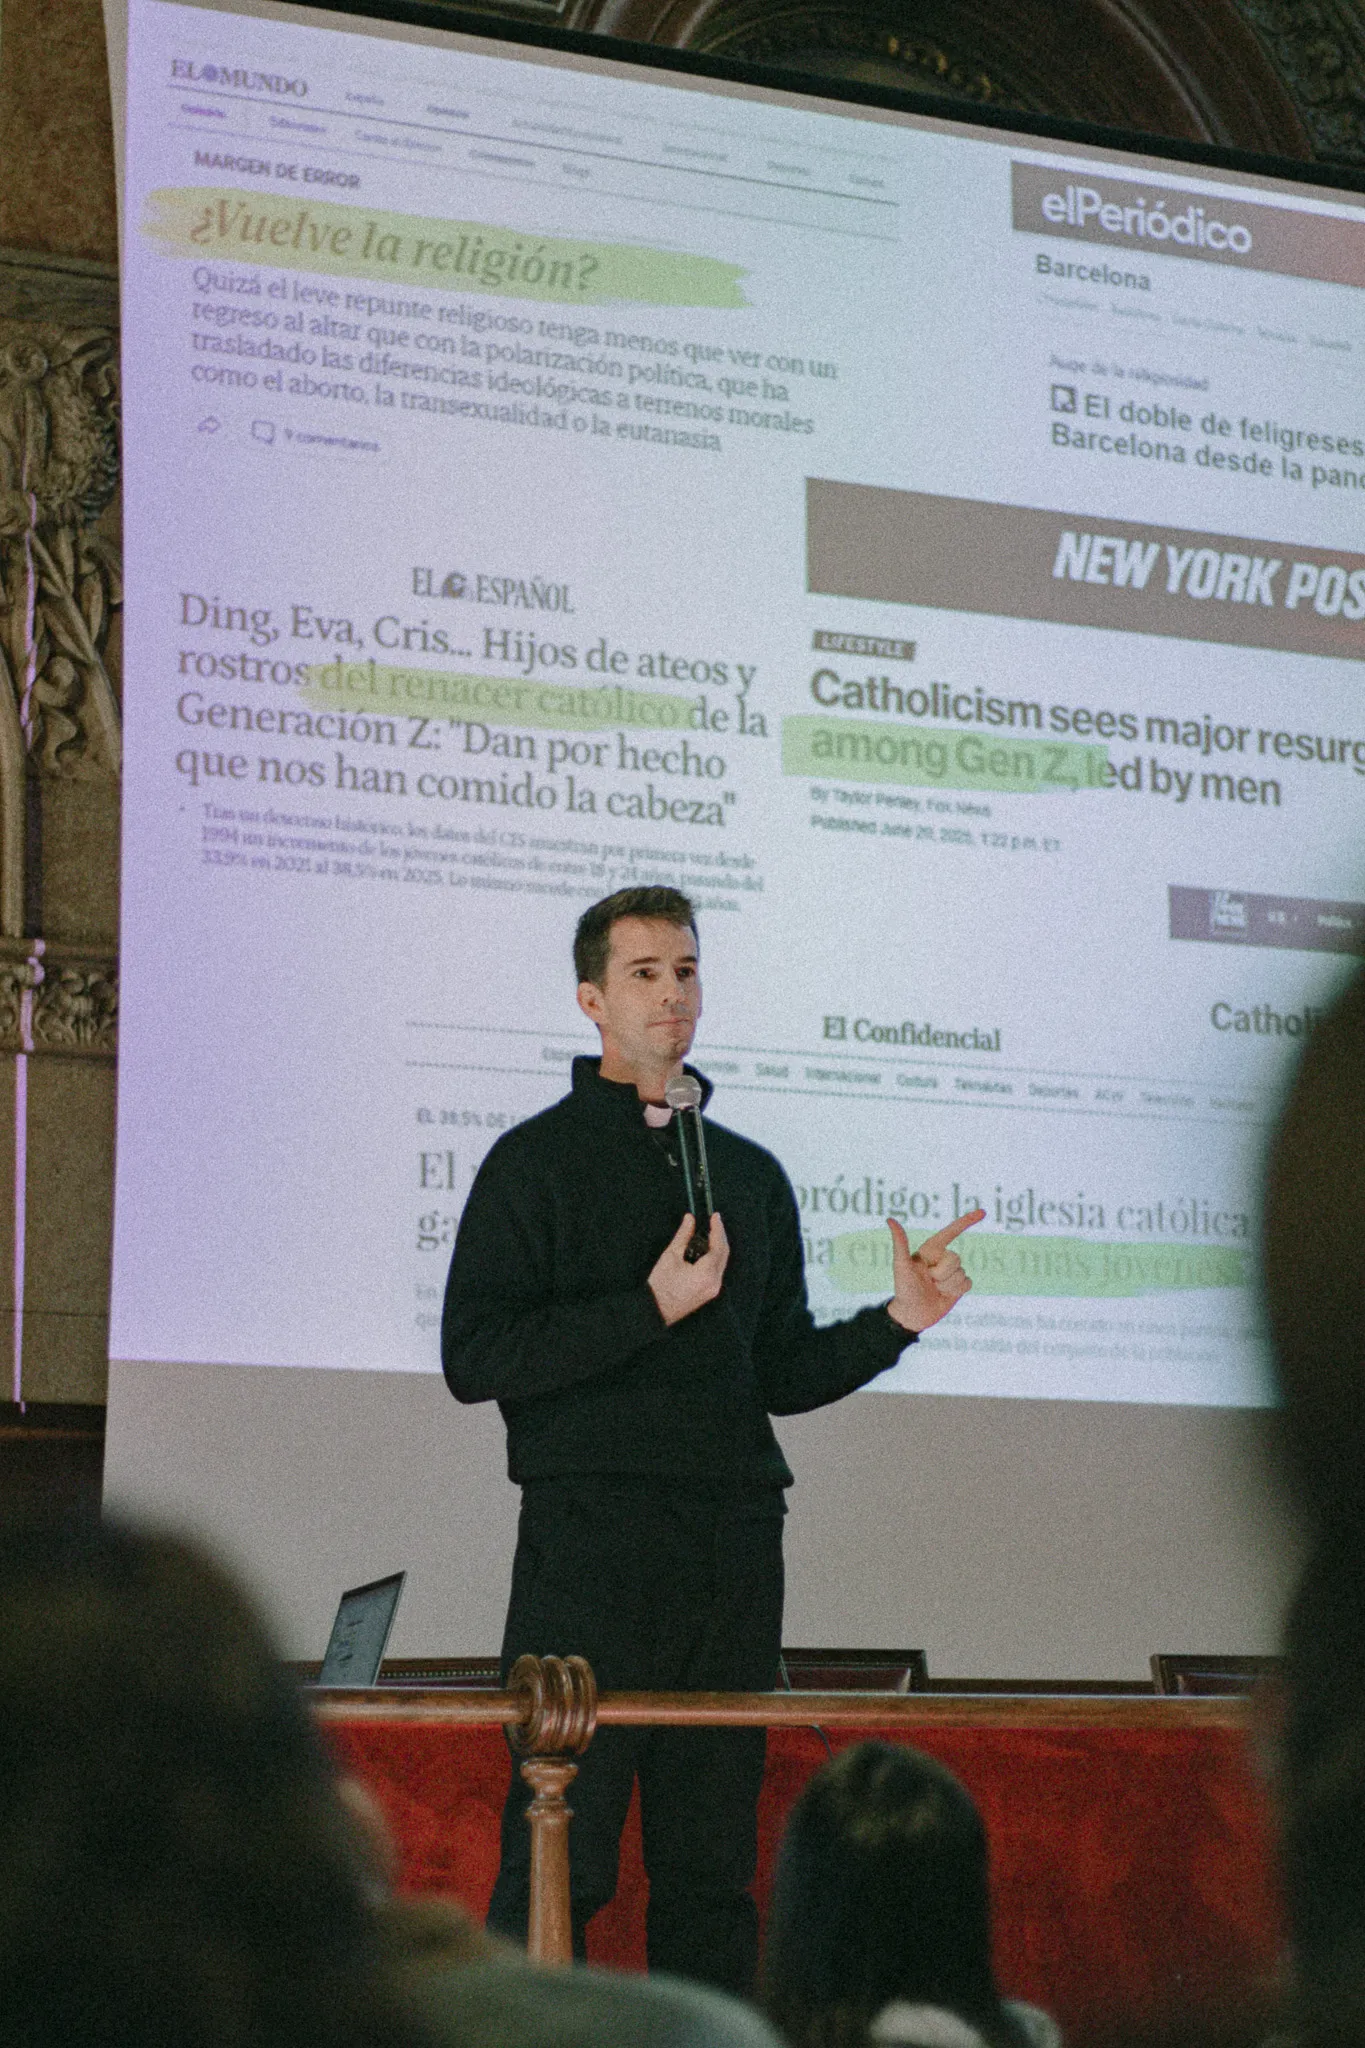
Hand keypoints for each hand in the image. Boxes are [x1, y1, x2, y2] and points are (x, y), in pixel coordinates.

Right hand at [648, 1212, 729, 1325]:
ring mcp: (713, 1289)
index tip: (715, 1216)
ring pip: (722, 1262)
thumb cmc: (661, 1286)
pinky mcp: (709, 1292)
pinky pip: (717, 1271)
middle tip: (714, 1221)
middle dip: (720, 1236)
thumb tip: (690, 1220)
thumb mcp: (671, 1256)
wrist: (655, 1310)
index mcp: (706, 1273)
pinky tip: (706, 1250)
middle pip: (724, 1254)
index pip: (719, 1246)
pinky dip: (714, 1258)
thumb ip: (683, 1236)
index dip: (718, 1229)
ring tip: (709, 1233)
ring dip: (718, 1247)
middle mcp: (714, 1283)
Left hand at [886, 1208, 984, 1332]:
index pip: (951, 1231)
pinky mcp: (959, 1286)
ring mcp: (951, 1272)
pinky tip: (945, 1295)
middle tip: (928, 1281)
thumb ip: (899, 1243)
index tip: (983, 1212)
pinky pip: (968, 1283)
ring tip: (934, 1290)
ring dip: (947, 1285)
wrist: (912, 1315)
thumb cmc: (904, 1289)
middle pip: (956, 1258)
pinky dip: (957, 1291)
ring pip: (962, 1273)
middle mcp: (942, 1258)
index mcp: (931, 1249)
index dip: (967, 1221)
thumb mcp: (901, 1266)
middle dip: (942, 1273)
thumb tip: (890, 1219)